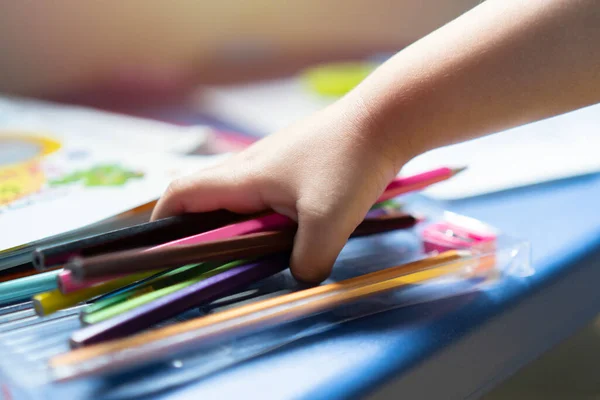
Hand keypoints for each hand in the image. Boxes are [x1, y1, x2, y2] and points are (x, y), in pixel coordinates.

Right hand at [151, 97, 403, 282]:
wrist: (384, 119)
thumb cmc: (350, 163)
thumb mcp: (328, 221)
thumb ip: (307, 260)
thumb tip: (299, 279)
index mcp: (244, 176)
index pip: (183, 193)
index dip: (162, 220)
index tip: (161, 248)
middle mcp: (250, 165)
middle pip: (207, 196)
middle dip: (200, 229)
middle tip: (211, 261)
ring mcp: (274, 160)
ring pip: (239, 195)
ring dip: (237, 223)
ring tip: (253, 250)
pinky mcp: (295, 161)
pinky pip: (265, 190)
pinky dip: (263, 214)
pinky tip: (288, 228)